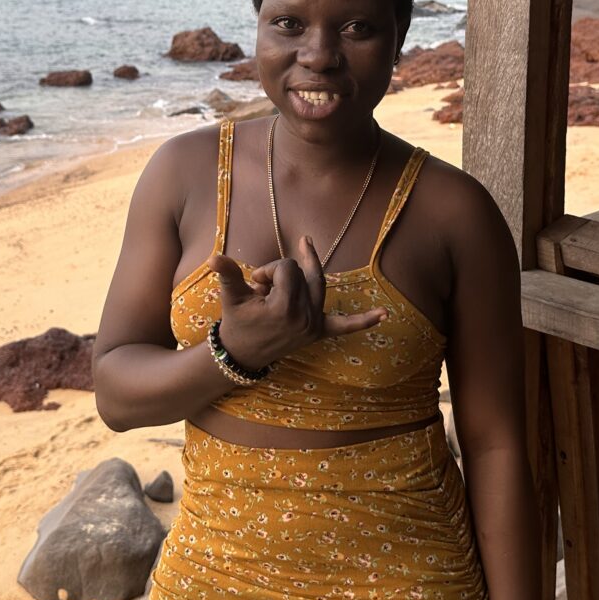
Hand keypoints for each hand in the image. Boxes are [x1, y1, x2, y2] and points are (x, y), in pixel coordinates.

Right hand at [208, 236, 383, 369]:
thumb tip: (214, 257)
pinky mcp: (318, 332)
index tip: (253, 284)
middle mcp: (303, 317)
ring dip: (310, 269)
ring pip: (318, 286)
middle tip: (262, 280)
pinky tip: (384, 315)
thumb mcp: (232, 298)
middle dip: (281, 270)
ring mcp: (313, 325)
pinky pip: (344, 326)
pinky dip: (363, 321)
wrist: (242, 355)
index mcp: (283, 309)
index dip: (268, 270)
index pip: (286, 269)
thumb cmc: (237, 323)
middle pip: (302, 273)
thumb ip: (229, 275)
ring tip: (306, 244)